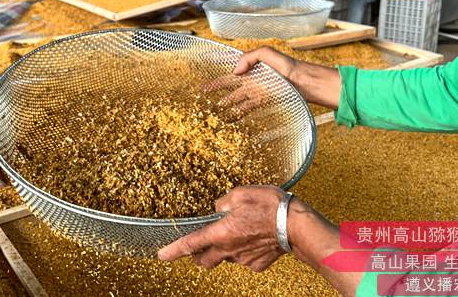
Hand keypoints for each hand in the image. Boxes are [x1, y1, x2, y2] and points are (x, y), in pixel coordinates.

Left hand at [158, 186, 285, 271]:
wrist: (295, 225)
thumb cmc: (269, 205)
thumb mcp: (241, 193)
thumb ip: (223, 202)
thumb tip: (218, 208)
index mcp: (221, 233)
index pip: (190, 244)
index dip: (173, 251)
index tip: (162, 256)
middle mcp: (229, 250)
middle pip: (204, 261)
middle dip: (197, 256)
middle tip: (199, 246)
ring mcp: (243, 260)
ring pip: (226, 258)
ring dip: (225, 248)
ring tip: (240, 231)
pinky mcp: (257, 265)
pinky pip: (244, 259)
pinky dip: (244, 250)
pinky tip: (254, 238)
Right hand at [201, 46, 299, 112]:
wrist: (305, 82)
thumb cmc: (289, 66)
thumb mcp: (269, 54)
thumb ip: (251, 57)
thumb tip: (235, 71)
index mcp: (250, 67)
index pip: (229, 69)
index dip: (216, 71)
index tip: (203, 75)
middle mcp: (251, 80)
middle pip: (228, 86)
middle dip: (214, 90)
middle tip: (200, 95)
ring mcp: (256, 92)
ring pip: (235, 100)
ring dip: (224, 105)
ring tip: (212, 113)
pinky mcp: (264, 103)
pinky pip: (247, 109)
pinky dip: (238, 115)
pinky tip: (231, 121)